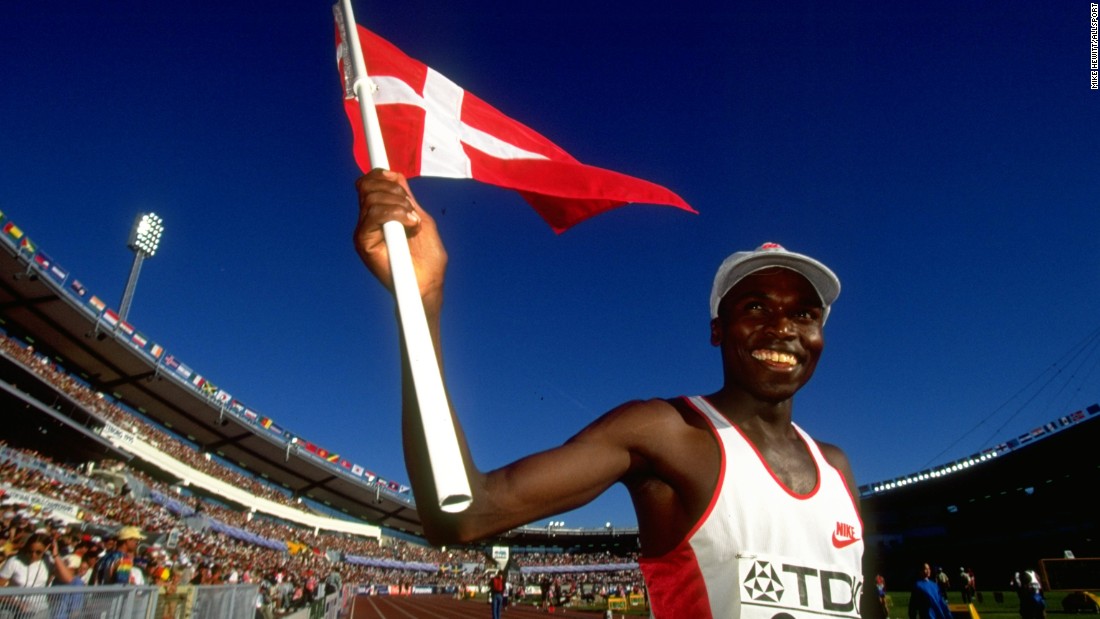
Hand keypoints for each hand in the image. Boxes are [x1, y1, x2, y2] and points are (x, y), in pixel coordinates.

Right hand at [353, 169, 446, 306]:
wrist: (429, 283)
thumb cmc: (427, 257)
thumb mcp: (419, 218)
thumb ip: (406, 199)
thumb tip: (393, 175)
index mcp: (378, 215)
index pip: (368, 185)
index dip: (377, 175)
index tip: (393, 176)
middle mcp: (367, 222)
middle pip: (367, 186)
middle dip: (393, 190)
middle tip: (411, 208)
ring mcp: (364, 232)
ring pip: (372, 199)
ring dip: (399, 205)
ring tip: (413, 221)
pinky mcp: (364, 243)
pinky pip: (374, 215)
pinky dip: (395, 214)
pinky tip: (409, 225)